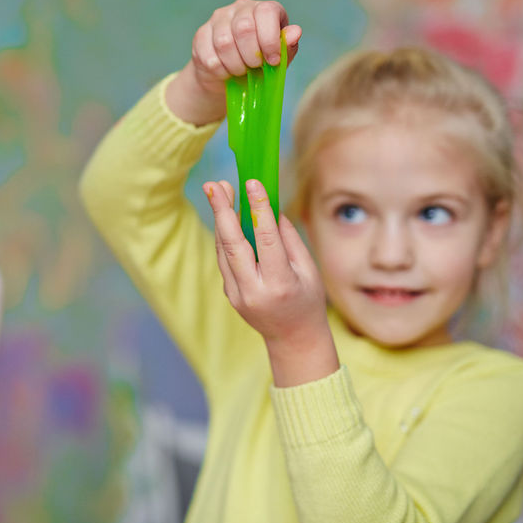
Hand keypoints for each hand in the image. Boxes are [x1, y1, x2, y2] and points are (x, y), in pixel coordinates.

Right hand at [166, 0, 300, 125]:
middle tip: (255, 68)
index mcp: (263, 9)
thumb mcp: (279, 58)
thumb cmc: (260, 64)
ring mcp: (217, 19)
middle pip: (243, 28)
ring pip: (224, 43)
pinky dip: (221, 71)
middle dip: (251, 55)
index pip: (266, 12)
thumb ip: (288, 46)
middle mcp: (240, 8)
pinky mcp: (200, 35)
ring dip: (235, 65)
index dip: (270, 40)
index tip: (273, 61)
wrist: (228, 77)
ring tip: (241, 71)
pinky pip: (210, 56)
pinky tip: (226, 72)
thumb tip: (295, 32)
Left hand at [203, 178, 338, 386]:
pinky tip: (225, 215)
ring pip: (223, 250)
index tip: (253, 183)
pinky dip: (224, 235)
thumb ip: (288, 239)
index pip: (265, 240)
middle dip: (222, 211)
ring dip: (219, 218)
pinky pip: (224, 259)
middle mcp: (253, 290)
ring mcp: (237, 294)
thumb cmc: (307, 301)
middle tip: (215, 184)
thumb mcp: (308, 270)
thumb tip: (270, 207)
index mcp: (280, 284)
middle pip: (233, 245)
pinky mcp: (229, 293)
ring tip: (218, 190)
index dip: (258, 209)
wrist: (293, 339)